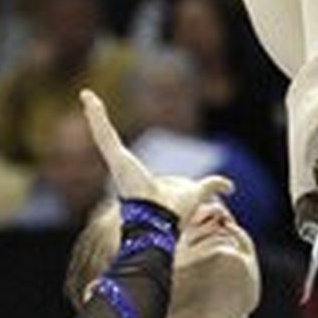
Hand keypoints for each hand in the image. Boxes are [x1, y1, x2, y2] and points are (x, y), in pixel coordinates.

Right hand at [79, 89, 232, 220]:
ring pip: (102, 132)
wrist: (162, 222)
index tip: (107, 125)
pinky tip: (88, 97)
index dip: (113, 136)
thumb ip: (212, 185)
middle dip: (97, 119)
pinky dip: (96, 115)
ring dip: (94, 113)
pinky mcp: (116, 158)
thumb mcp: (197, 192)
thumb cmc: (175, 212)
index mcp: (133, 173)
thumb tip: (231, 188)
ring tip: (86, 95)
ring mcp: (116, 162)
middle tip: (89, 102)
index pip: (119, 148)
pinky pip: (103, 132)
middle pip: (106, 136)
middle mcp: (121, 166)